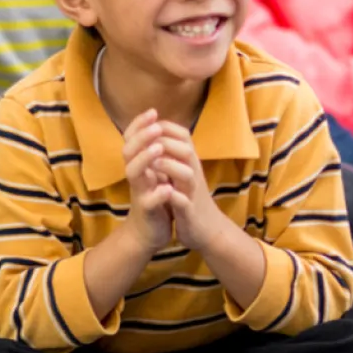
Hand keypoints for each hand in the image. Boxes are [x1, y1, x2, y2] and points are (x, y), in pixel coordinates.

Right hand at [121, 109, 174, 253]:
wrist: (147, 233)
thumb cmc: (154, 198)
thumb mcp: (153, 173)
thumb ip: (153, 154)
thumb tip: (159, 126)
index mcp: (138, 165)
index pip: (132, 139)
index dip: (139, 124)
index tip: (153, 111)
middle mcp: (135, 176)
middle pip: (128, 151)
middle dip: (141, 136)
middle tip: (156, 126)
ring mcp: (139, 193)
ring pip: (134, 173)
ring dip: (145, 159)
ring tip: (159, 148)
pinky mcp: (147, 211)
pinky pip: (149, 200)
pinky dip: (158, 193)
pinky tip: (168, 187)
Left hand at [151, 121, 228, 251]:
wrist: (208, 229)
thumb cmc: (189, 198)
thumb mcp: (181, 172)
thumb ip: (172, 154)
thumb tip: (157, 132)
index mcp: (189, 162)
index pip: (181, 135)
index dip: (163, 126)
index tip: (146, 123)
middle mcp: (193, 173)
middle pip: (186, 149)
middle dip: (164, 142)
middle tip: (144, 140)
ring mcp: (192, 192)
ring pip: (187, 173)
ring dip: (170, 166)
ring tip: (152, 163)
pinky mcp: (190, 212)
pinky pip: (184, 202)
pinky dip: (175, 197)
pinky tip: (164, 193)